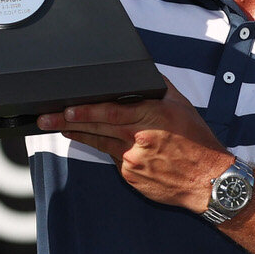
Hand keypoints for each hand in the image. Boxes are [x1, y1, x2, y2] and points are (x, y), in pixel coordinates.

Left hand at [37, 78, 233, 212]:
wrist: (210, 181)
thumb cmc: (197, 141)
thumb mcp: (181, 106)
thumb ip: (158, 87)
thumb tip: (142, 72)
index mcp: (152, 117)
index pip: (111, 113)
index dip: (85, 112)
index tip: (66, 110)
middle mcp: (140, 139)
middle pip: (97, 129)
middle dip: (67, 123)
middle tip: (45, 119)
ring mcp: (133, 161)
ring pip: (99, 144)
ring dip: (77, 135)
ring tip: (58, 127)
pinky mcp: (131, 177)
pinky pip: (112, 158)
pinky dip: (104, 149)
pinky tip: (93, 142)